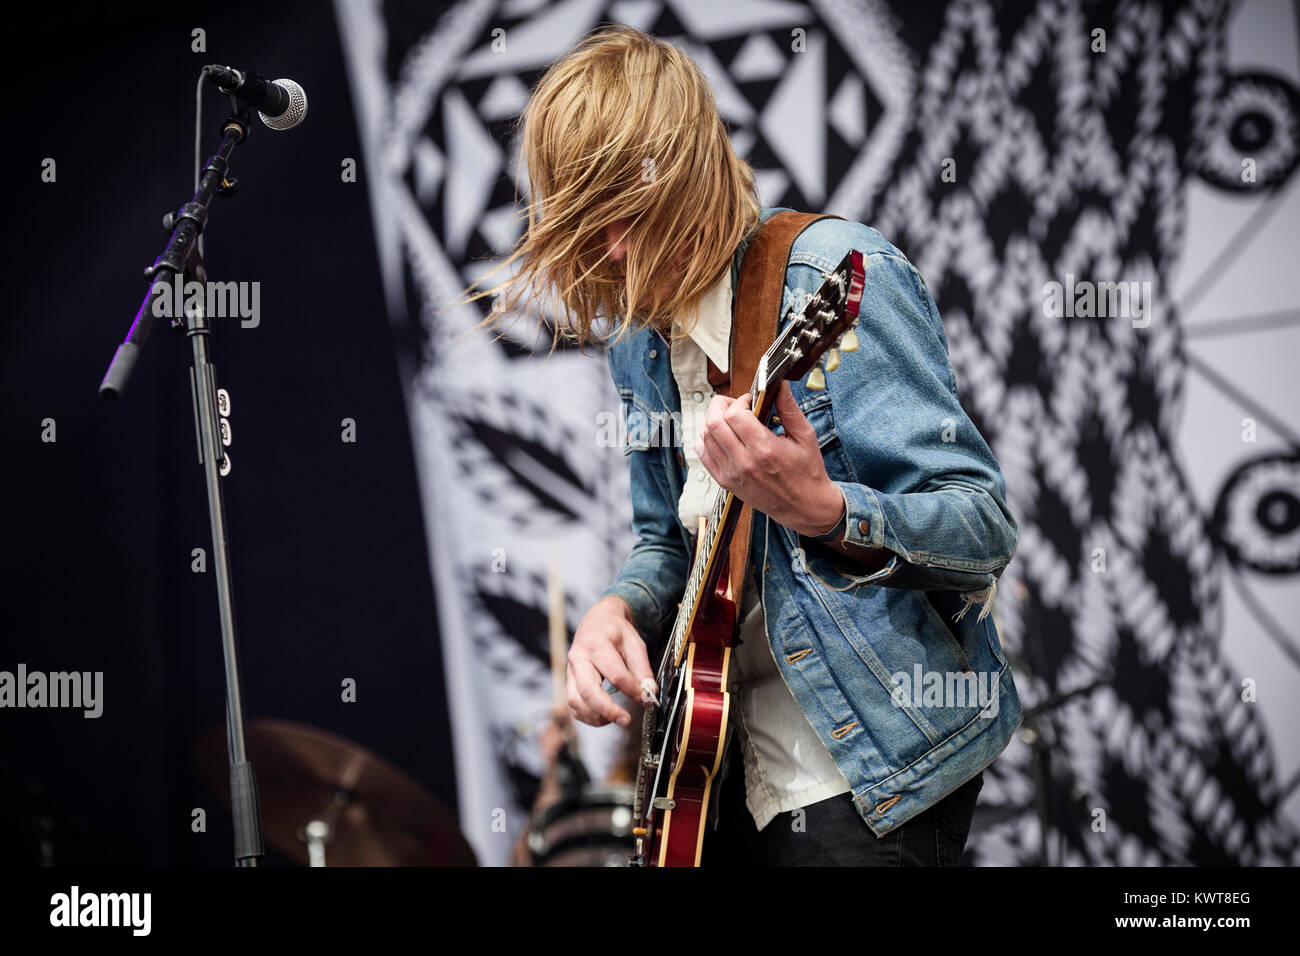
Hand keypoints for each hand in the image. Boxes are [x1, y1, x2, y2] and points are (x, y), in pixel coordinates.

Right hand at [567, 596, 656, 727]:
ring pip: (576, 701)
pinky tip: (603, 716)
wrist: (597, 619)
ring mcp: (570, 670)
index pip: (615, 674)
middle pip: (588, 690)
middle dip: (608, 710)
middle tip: (626, 720)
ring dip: (595, 716)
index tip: (647, 698)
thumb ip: (642, 668)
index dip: (632, 690)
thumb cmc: (615, 630)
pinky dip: (586, 715)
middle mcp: (578, 657)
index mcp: (595, 643)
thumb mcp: (634, 643)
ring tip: (616, 718)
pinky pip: (573, 704)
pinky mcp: (569, 680)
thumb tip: (649, 692)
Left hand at [695, 380, 844, 535]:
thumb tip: (779, 384)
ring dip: (713, 421)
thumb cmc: (807, 472)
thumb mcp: (805, 436)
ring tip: (730, 419)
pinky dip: (706, 439)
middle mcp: (744, 463)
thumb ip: (789, 408)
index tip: (750, 402)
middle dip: (720, 406)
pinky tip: (721, 435)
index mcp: (765, 450)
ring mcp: (731, 474)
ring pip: (704, 437)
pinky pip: (703, 455)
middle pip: (713, 423)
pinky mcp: (725, 482)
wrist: (804, 507)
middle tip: (735, 406)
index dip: (739, 401)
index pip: (734, 415)